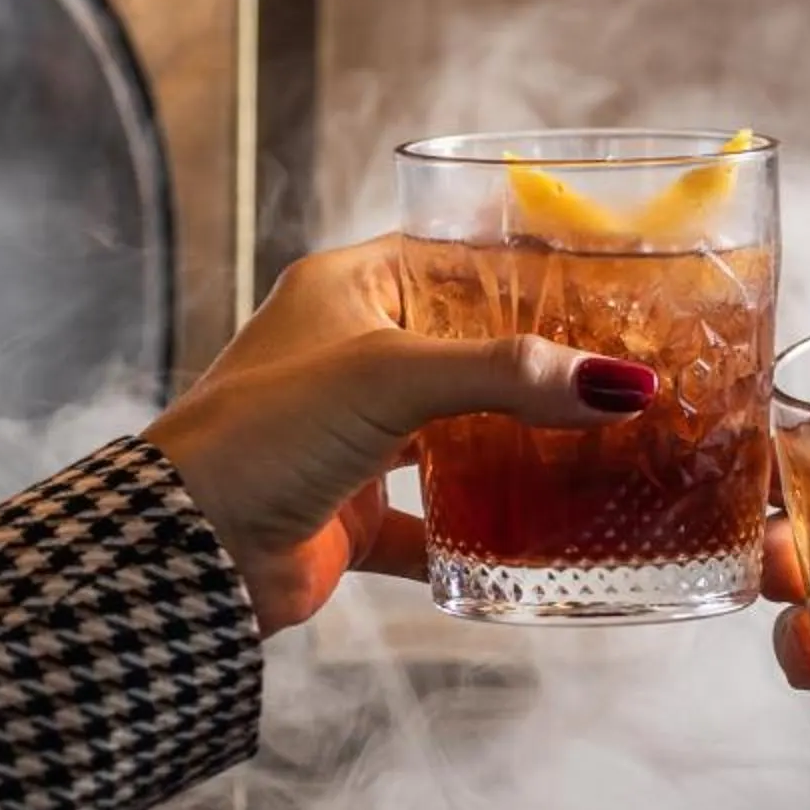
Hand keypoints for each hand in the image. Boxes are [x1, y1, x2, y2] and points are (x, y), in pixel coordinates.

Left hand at [143, 241, 656, 637]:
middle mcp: (350, 360)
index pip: (451, 259)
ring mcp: (354, 441)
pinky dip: (482, 537)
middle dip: (537, 368)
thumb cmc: (263, 433)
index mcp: (346, 293)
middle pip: (466, 352)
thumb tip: (617, 383)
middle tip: (620, 371)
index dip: (522, 272)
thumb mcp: (392, 379)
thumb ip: (506, 375)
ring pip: (457, 437)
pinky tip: (539, 542)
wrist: (189, 550)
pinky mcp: (357, 514)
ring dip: (517, 450)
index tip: (602, 286)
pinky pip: (437, 525)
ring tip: (599, 448)